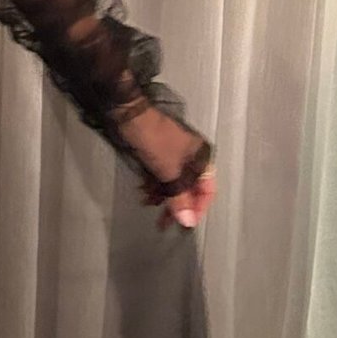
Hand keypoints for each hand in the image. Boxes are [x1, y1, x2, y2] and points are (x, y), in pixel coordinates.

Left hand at [125, 109, 215, 231]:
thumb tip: (188, 221)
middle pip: (189, 188)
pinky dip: (154, 185)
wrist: (128, 114)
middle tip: (164, 222)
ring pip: (173, 183)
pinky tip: (143, 192)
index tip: (184, 223)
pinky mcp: (160, 153)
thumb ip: (180, 198)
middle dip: (176, 205)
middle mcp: (192, 156)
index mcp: (202, 157)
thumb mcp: (168, 172)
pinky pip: (162, 176)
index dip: (197, 208)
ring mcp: (176, 154)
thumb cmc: (153, 139)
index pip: (207, 190)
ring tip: (148, 202)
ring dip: (162, 196)